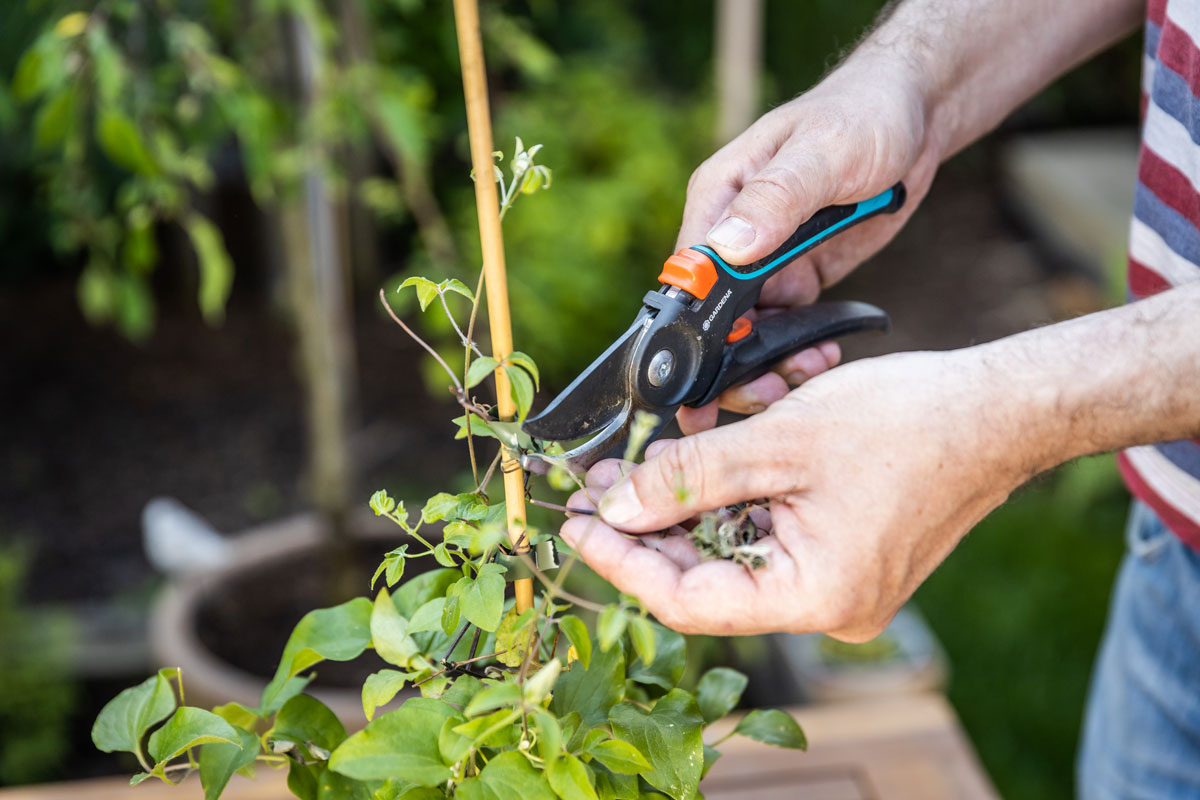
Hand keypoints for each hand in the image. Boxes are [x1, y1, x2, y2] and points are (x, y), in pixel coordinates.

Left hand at [560, 347, 1025, 639]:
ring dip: (683, 510)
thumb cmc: (909, 421)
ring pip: (732, 555)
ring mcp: (839, 585)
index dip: (621, 562)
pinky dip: (727, 503)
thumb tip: (615, 507)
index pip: (688, 601)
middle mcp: (827, 606)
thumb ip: (688, 478)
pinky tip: (693, 468)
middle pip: (707, 579)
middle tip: (594, 487)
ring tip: (633, 468)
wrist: (998, 410)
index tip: (574, 524)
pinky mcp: (844, 557)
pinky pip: (767, 539)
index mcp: (816, 596)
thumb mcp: (777, 441)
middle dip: (646, 528)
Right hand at [675, 56, 940, 432]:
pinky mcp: (797, 275)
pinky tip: (824, 355)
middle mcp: (731, 234)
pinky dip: (798, 350)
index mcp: (718, 199)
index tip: (709, 373)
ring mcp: (764, 260)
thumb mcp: (823, 153)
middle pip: (711, 316)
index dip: (694, 329)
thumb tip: (726, 250)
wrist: (915, 117)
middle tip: (765, 393)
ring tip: (807, 371)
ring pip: (746, 332)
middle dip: (731, 362)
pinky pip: (784, 326)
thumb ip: (776, 199)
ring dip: (769, 362)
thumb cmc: (863, 114)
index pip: (687, 276)